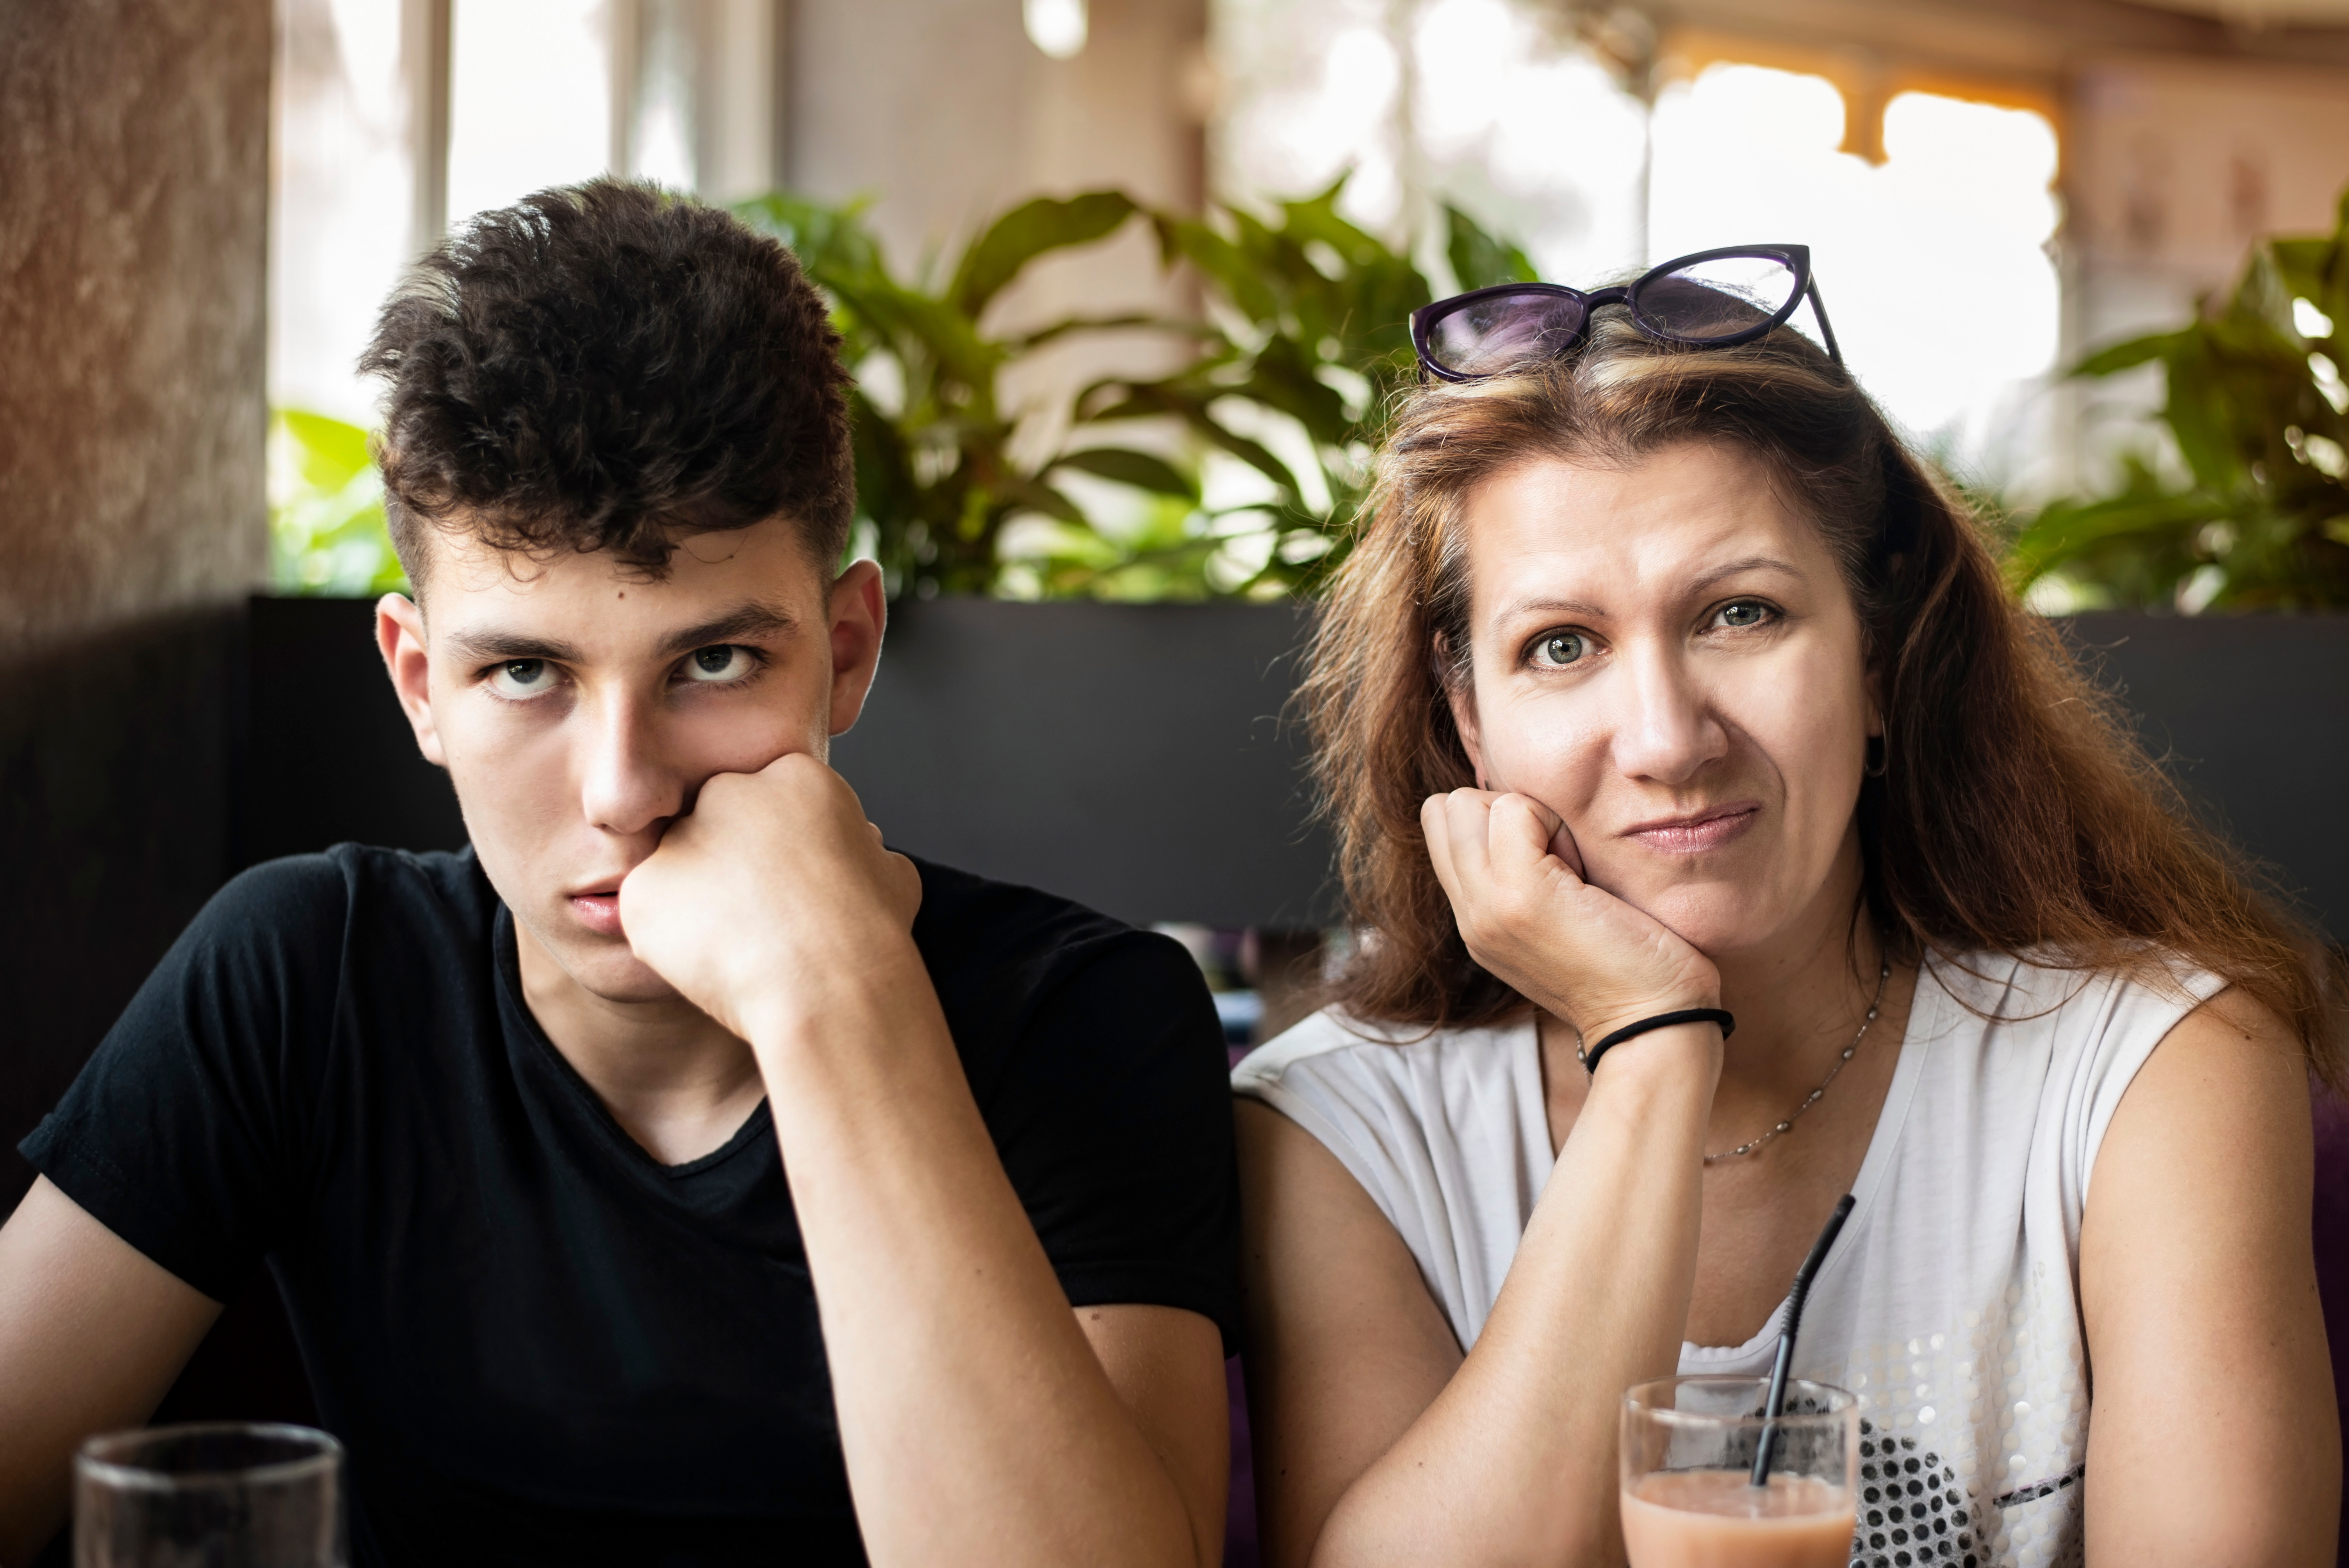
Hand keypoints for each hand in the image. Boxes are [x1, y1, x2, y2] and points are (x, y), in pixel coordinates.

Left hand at [620, 753, 923, 1042]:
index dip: (778, 852)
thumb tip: (860, 849)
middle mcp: (731, 791)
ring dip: (700, 903)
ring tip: (740, 949)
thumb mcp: (889, 872)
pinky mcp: (644, 887)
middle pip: (716, 824)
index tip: (790, 889)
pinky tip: (712, 964)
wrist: (831, 985)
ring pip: (680, 869)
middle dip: (730, 866)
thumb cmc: (869, 934)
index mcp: (795, 775)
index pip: (768, 804)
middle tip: (759, 919)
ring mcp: (681, 837)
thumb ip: (860, 848)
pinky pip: (650, 913)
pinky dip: (672, 942)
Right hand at [1420, 789, 1719, 1048]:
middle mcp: (1469, 913)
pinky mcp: (1522, 895)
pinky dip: (1553, 821)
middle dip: (1502, 810)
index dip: (1492, 819)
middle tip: (1555, 855)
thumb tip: (1521, 818)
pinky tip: (1582, 870)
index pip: (1442, 826)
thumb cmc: (1624, 965)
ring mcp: (1488, 905)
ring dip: (1525, 814)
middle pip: (1445, 808)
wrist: (1651, 1019)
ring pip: (1467, 802)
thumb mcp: (1551, 923)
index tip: (1545, 854)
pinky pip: (1514, 809)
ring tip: (1567, 864)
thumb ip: (1518, 881)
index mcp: (1475, 919)